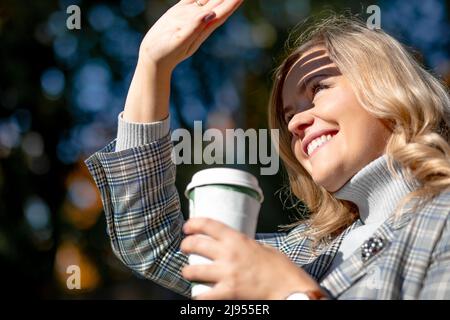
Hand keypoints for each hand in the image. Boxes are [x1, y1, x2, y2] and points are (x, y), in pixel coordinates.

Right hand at [139, 0, 243, 70]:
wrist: (153, 56)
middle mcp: (199, 21)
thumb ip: (194, 28)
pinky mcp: (179, 11)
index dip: (232, 3)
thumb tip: (210, 14)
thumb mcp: (180, 41)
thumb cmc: (166, 53)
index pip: (222, 13)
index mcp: (202, 29)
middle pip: (218, 4)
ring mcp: (190, 15)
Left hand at [180, 217, 321, 299]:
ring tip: (188, 272)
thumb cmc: (281, 269)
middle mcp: (229, 254)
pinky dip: (198, 297)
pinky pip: (203, 296)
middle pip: (195, 244)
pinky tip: (198, 295)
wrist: (290, 290)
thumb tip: (235, 245)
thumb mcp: (264, 248)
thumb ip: (246, 246)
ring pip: (193, 270)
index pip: (209, 225)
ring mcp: (227, 274)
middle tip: (184, 248)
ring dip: (187, 272)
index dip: (194, 224)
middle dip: (185, 245)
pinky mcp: (228, 293)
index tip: (187, 226)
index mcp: (238, 240)